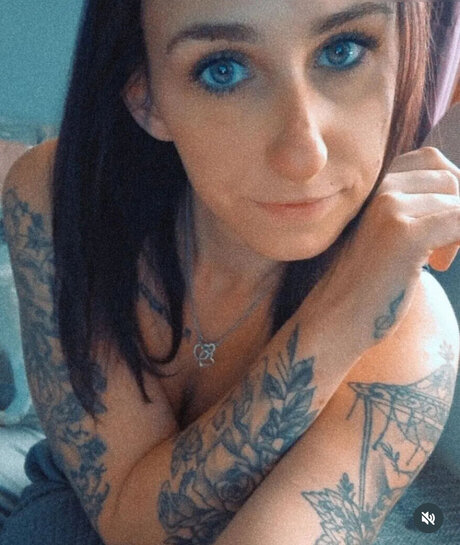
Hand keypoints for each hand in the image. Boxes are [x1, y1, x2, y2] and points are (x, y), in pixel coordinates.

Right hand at [304, 146, 459, 354]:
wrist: (335, 318)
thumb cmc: (364, 281)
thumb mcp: (384, 231)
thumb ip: (410, 206)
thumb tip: (457, 192)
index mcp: (372, 184)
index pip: (431, 161)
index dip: (449, 191)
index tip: (442, 226)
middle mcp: (379, 188)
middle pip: (449, 179)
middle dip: (457, 211)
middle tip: (443, 252)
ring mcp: (390, 209)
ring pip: (457, 202)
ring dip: (459, 233)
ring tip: (439, 262)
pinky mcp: (404, 235)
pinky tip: (440, 264)